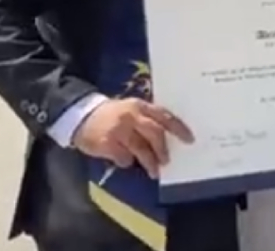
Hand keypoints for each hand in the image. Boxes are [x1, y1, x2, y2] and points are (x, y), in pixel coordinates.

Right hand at [73, 98, 193, 178]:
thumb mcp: (131, 110)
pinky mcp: (107, 142)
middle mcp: (131, 115)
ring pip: (141, 148)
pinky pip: (123, 157)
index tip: (189, 140)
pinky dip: (126, 162)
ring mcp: (119, 129)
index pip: (165, 116)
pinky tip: (125, 162)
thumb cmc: (112, 115)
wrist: (80, 116)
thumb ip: (148, 119)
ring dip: (149, 162)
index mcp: (141, 106)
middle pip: (155, 133)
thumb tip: (168, 139)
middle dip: (163, 149)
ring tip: (154, 172)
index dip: (179, 128)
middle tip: (167, 161)